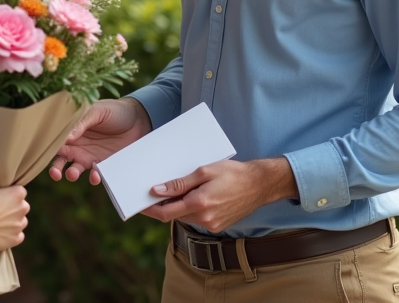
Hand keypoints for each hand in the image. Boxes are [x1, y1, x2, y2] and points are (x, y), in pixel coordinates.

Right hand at [0, 185, 28, 251]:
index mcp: (16, 193)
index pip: (19, 192)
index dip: (9, 194)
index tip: (0, 198)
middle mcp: (22, 208)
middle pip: (21, 207)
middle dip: (12, 209)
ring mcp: (19, 225)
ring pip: (20, 223)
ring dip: (12, 223)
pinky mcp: (14, 240)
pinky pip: (17, 237)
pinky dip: (10, 236)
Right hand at [48, 98, 152, 184]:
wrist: (140, 119)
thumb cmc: (115, 110)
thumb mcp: (97, 111)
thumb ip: (82, 122)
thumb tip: (67, 136)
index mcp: (73, 130)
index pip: (56, 141)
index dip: (49, 148)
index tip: (45, 154)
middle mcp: (78, 145)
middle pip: (60, 159)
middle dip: (55, 168)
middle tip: (55, 173)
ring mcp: (90, 156)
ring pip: (74, 170)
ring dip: (71, 174)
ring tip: (72, 174)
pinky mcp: (104, 164)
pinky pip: (95, 174)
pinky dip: (94, 177)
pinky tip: (96, 176)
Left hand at [140, 157, 297, 232]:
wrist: (259, 185)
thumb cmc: (232, 173)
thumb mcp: (204, 171)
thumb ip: (179, 183)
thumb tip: (156, 191)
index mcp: (200, 203)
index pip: (165, 212)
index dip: (149, 208)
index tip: (138, 202)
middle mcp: (205, 218)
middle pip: (173, 215)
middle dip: (162, 204)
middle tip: (152, 191)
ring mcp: (212, 224)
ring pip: (184, 217)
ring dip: (176, 206)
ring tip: (173, 189)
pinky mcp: (218, 226)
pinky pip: (196, 218)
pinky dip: (189, 208)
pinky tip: (192, 195)